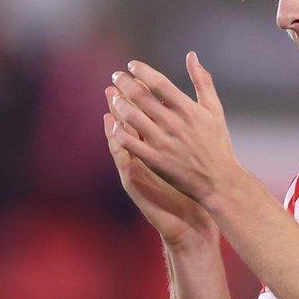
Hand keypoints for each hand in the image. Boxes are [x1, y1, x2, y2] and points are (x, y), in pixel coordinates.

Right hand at [104, 83, 217, 247]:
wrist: (190, 221)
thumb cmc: (189, 188)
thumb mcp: (186, 156)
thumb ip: (183, 132)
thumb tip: (185, 108)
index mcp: (154, 146)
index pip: (143, 117)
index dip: (136, 98)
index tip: (131, 76)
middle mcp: (142, 156)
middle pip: (128, 126)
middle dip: (120, 106)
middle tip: (112, 86)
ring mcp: (136, 169)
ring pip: (122, 142)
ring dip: (113, 124)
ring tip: (107, 105)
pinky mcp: (135, 184)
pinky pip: (124, 161)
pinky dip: (118, 147)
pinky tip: (114, 133)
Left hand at [108, 52, 240, 206]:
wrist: (218, 179)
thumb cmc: (217, 142)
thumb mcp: (214, 109)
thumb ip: (202, 81)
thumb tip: (192, 56)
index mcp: (187, 109)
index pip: (158, 82)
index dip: (142, 70)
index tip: (131, 65)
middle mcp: (172, 123)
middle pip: (140, 96)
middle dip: (124, 82)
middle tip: (116, 76)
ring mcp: (161, 142)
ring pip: (131, 117)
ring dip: (119, 104)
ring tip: (115, 97)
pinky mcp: (154, 159)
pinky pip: (129, 142)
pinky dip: (119, 131)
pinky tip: (115, 124)